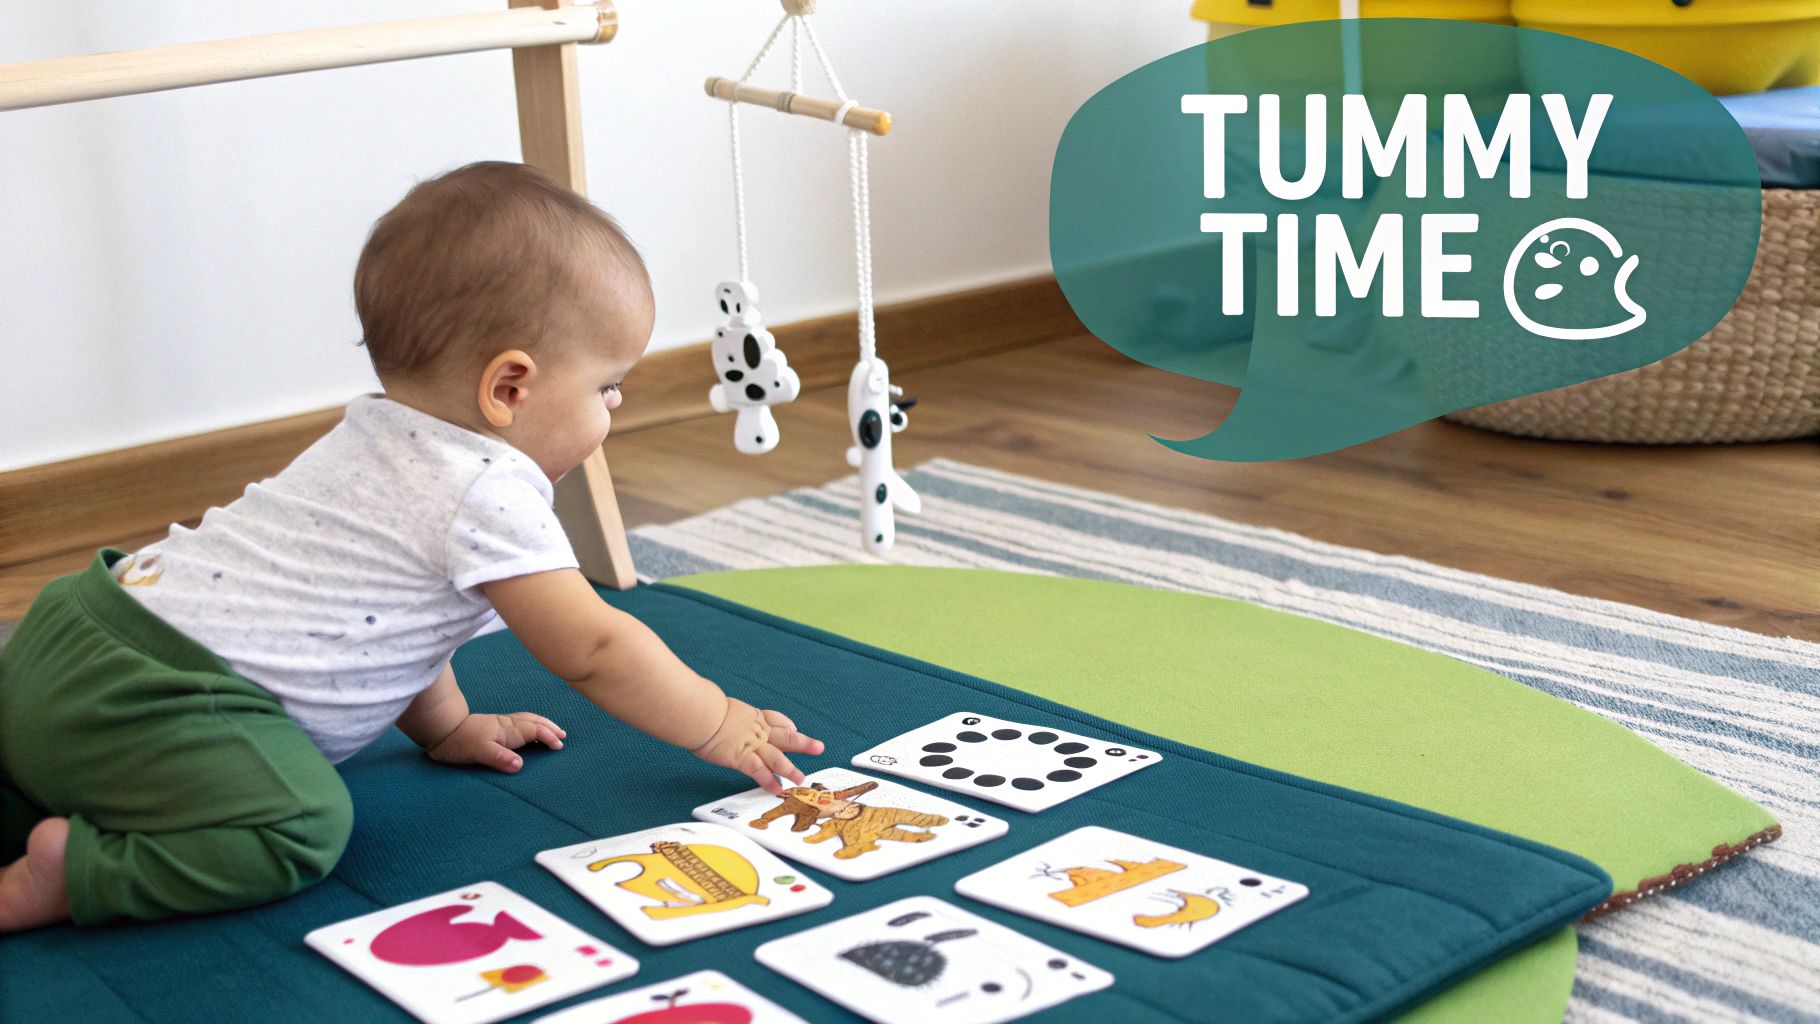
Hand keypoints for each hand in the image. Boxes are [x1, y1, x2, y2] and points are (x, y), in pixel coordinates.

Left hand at [425, 712, 565, 773]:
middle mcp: (506, 724)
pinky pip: (520, 721)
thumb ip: (499, 758)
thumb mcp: (477, 752)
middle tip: (563, 735)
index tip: (559, 745)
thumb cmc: (458, 742)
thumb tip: (520, 765)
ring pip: (527, 719)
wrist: (440, 728)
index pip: (533, 731)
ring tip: (553, 729)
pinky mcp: (494, 725)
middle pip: (533, 722)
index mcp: (506, 731)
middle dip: (549, 728)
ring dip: (542, 724)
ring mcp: (500, 723)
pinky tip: (529, 728)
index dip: (547, 737)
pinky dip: (531, 723)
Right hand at [692, 698, 823, 793]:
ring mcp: (752, 745)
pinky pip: (760, 772)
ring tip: (801, 778)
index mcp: (751, 716)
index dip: (786, 725)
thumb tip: (712, 713)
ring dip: (790, 769)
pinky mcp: (742, 758)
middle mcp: (757, 730)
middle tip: (819, 747)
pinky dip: (769, 780)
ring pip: (777, 758)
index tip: (793, 729)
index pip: (775, 719)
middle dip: (804, 743)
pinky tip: (777, 789)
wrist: (702, 713)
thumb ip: (723, 713)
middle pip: (785, 737)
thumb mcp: (719, 706)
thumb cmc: (703, 708)